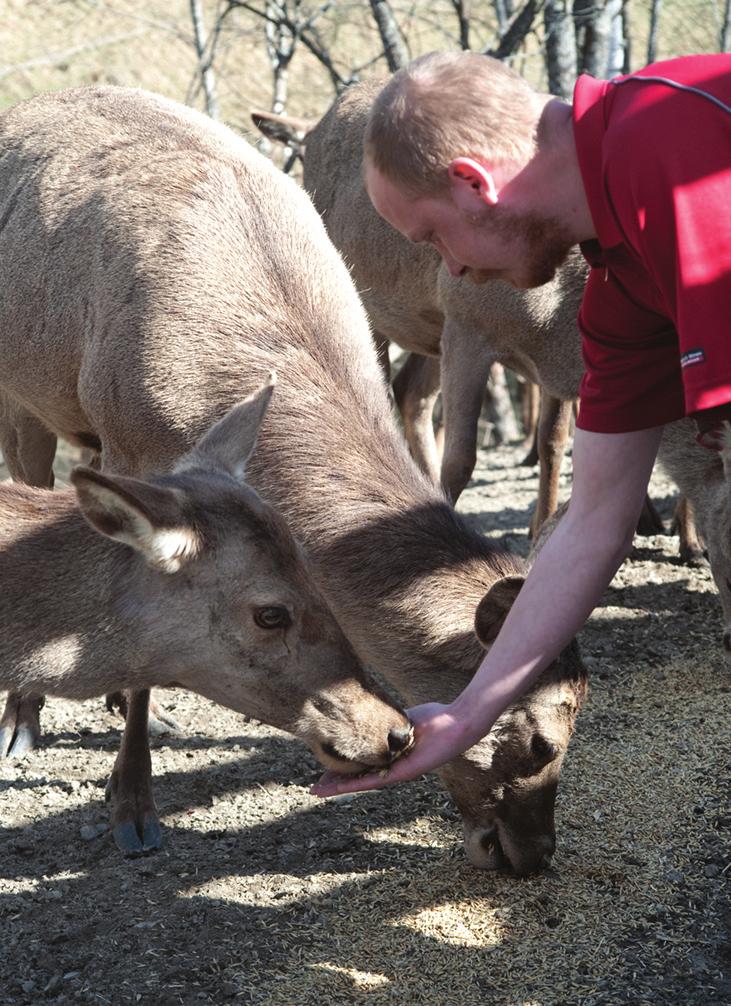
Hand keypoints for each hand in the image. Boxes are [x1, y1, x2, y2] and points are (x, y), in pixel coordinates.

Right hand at [310, 702, 470, 796]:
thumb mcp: (403, 717)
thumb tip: (370, 711)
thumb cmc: (436, 717)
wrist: (456, 722)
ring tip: (318, 791)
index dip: (342, 767)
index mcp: (392, 754)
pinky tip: (338, 787)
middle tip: (314, 786)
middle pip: (359, 776)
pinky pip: (375, 780)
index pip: (362, 763)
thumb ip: (387, 720)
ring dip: (339, 787)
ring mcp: (398, 771)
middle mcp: (393, 766)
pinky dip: (354, 784)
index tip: (323, 767)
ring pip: (362, 782)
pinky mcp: (404, 773)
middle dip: (336, 781)